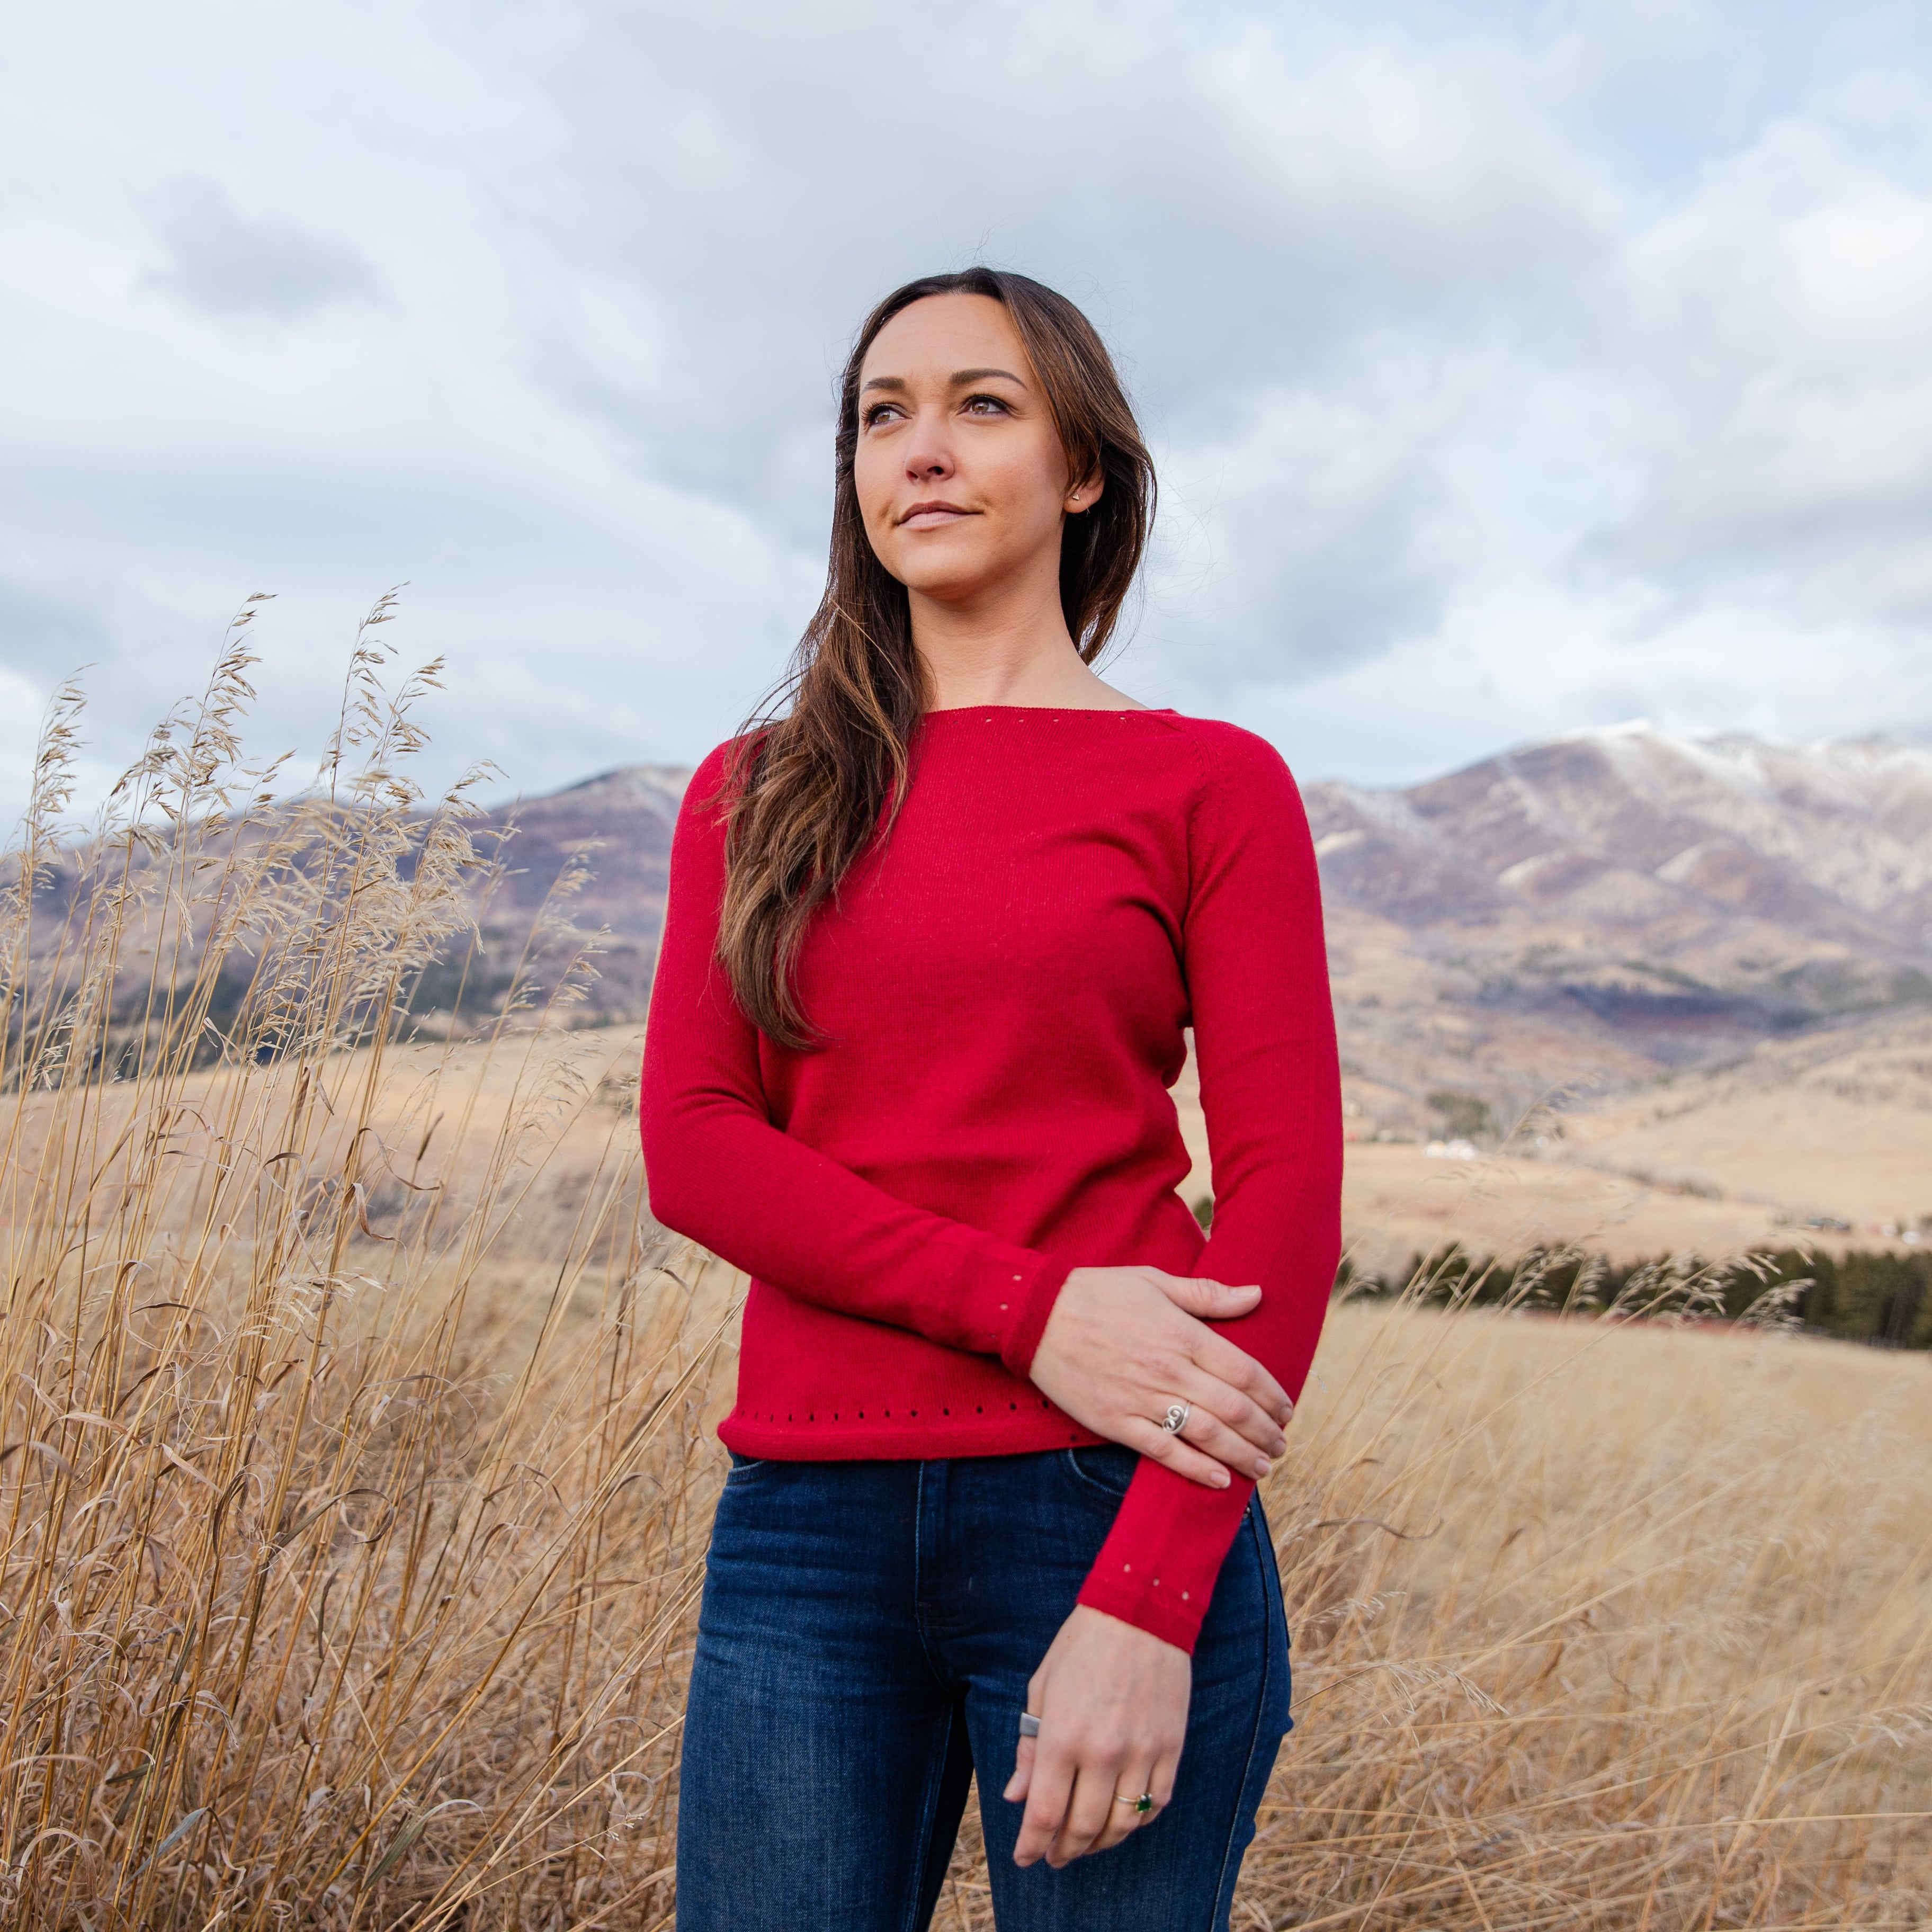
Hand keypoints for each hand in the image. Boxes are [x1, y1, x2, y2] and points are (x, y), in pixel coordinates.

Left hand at [1004, 1604, 1188, 1865]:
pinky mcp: (1171, 1748)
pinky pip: (1155, 1803)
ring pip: (1122, 1824)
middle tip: (1053, 1856)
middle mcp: (1104, 1752)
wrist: (1141, 1612)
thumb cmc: (1082, 1646)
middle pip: (1083, 1828)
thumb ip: (1030, 1747)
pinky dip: (1137, 1820)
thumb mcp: (1042, 1689)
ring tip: (1085, 1843)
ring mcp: (1143, 1752)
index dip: (1032, 1844)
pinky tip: (1121, 1817)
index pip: (1044, 1813)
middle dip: (1063, 1850)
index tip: (1024, 1858)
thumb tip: (1015, 1796)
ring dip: (1100, 1843)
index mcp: (1064, 1736)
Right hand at [1028, 1266, 1291, 1487]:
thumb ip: (1208, 1295)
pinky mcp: (1115, 1421)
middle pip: (1233, 1409)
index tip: (1286, 1408)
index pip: (1244, 1371)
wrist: (1035, 1314)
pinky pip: (1164, 1451)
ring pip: (1206, 1435)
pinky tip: (1220, 1480)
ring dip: (1242, 1455)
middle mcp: (1168, 1369)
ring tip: (1263, 1466)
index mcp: (1182, 1333)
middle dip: (1265, 1432)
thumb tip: (1257, 1294)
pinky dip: (1196, 1469)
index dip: (1272, 1394)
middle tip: (1281, 1444)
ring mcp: (1141, 1399)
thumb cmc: (1098, 1293)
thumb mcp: (1155, 1282)